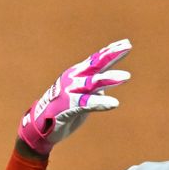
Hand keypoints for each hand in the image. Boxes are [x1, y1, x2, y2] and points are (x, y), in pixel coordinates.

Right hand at [18, 39, 131, 154]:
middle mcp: (73, 79)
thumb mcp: (79, 95)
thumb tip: (104, 87)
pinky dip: (100, 103)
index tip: (126, 43)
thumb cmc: (62, 109)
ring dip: (109, 78)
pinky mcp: (67, 107)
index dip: (110, 51)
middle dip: (112, 55)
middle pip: (95, 64)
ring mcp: (69, 91)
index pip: (96, 60)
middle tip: (128, 47)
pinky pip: (86, 103)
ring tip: (127, 76)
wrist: (40, 125)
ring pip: (92, 82)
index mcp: (76, 75)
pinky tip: (114, 103)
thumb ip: (91, 89)